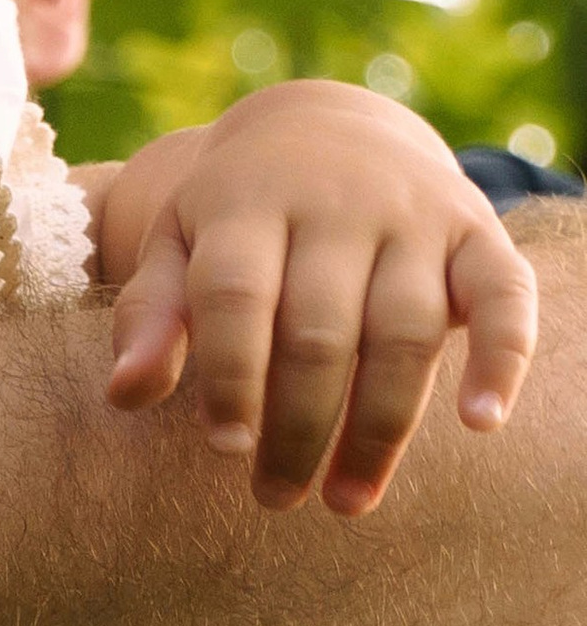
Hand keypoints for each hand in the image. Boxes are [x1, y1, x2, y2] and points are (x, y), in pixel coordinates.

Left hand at [99, 81, 537, 514]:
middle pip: (320, 331)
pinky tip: (481, 424)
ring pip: (404, 331)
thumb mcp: (176, 244)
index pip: (238, 295)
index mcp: (250, 202)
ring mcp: (414, 216)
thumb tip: (124, 394)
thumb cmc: (233, 212)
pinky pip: (503, 293)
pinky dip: (502, 356)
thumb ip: (148, 314)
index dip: (232, 376)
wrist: (326, 125)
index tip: (226, 446)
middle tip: (275, 496)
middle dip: (298, 427)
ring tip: (348, 500)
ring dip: (379, 427)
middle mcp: (338, 203)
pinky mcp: (477, 230)